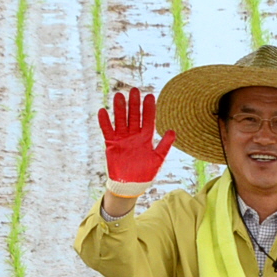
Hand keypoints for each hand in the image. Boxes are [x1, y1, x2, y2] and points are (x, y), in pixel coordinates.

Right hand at [98, 86, 173, 203]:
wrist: (130, 185)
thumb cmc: (146, 173)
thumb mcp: (158, 159)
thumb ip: (165, 145)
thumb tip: (173, 131)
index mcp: (146, 137)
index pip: (148, 119)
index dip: (149, 108)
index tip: (150, 96)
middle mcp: (134, 135)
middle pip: (134, 116)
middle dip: (134, 103)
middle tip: (134, 90)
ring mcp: (122, 138)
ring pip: (121, 120)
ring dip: (119, 108)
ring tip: (119, 95)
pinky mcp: (111, 143)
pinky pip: (107, 130)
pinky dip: (105, 121)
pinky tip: (103, 111)